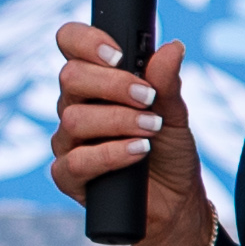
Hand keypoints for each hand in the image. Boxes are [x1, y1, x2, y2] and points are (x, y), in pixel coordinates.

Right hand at [49, 24, 220, 245]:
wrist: (176, 204)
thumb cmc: (170, 155)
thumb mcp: (175, 114)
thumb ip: (167, 83)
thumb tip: (171, 48)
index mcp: (95, 83)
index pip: (71, 44)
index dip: (86, 41)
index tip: (119, 54)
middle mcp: (75, 107)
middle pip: (71, 78)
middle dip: (112, 84)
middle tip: (147, 97)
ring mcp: (68, 142)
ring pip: (74, 119)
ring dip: (118, 121)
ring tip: (152, 129)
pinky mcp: (68, 177)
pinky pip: (76, 161)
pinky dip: (110, 154)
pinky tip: (137, 152)